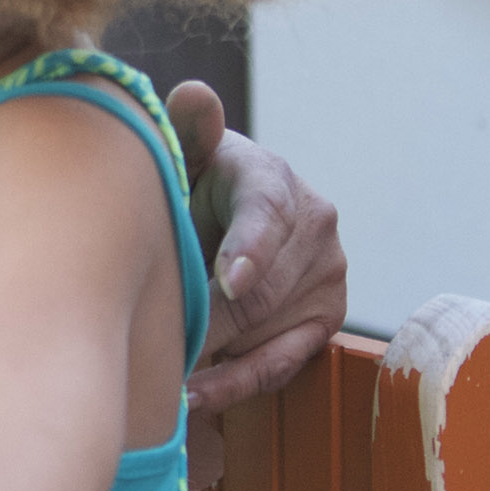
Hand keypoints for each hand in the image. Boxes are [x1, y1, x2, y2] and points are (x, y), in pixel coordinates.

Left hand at [168, 82, 348, 424]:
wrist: (222, 211)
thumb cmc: (190, 183)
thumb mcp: (183, 153)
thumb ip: (186, 129)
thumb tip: (193, 95)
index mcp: (273, 179)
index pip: (268, 213)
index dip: (249, 247)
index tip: (228, 278)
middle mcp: (315, 225)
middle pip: (261, 288)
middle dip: (208, 318)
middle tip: (161, 344)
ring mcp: (327, 274)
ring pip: (267, 328)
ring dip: (213, 352)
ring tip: (162, 372)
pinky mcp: (325, 318)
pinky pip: (282, 362)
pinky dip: (236, 382)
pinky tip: (194, 395)